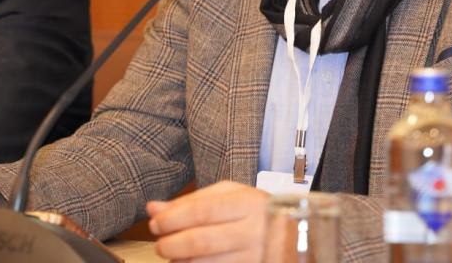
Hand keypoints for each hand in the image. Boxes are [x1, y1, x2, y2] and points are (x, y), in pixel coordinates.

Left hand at [147, 180, 269, 261]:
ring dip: (180, 262)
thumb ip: (192, 201)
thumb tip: (153, 208)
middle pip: (200, 241)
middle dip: (171, 245)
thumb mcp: (230, 196)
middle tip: (161, 244)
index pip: (201, 212)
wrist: (298, 235)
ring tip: (175, 255)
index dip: (172, 219)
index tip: (156, 223)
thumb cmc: (257, 212)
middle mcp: (254, 231)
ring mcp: (256, 257)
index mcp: (248, 203)